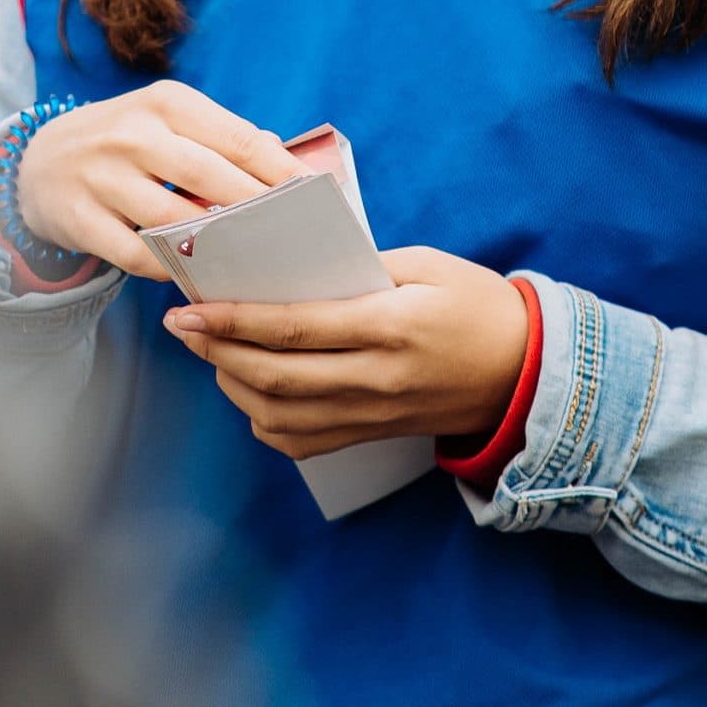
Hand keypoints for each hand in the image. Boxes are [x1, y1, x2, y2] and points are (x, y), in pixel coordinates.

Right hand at [14, 83, 302, 281]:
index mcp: (167, 102)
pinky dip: (168, 268)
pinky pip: (134, 254)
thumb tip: (287, 160)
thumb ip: (225, 139)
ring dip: (216, 245)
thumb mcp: (170, 122)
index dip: (280, 171)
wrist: (38, 161)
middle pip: (209, 176)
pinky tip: (196, 277)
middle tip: (294, 237)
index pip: (238, 138)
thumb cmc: (128, 144)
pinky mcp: (77, 216)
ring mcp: (100, 175)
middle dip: (257, 209)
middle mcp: (132, 133)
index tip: (314, 198)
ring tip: (254, 262)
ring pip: (171, 219)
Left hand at [163, 246, 528, 457]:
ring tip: (211, 351)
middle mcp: (377, 378)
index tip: (191, 307)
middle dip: (217, 351)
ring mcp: (373, 414)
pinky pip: (302, 441)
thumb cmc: (476, 305)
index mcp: (391, 326)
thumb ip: (360, 266)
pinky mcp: (371, 434)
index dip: (235, 320)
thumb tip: (292, 268)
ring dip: (233, 384)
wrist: (524, 372)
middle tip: (182, 326)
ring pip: (280, 415)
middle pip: (275, 375)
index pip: (295, 327)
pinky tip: (250, 389)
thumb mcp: (426, 265)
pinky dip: (264, 419)